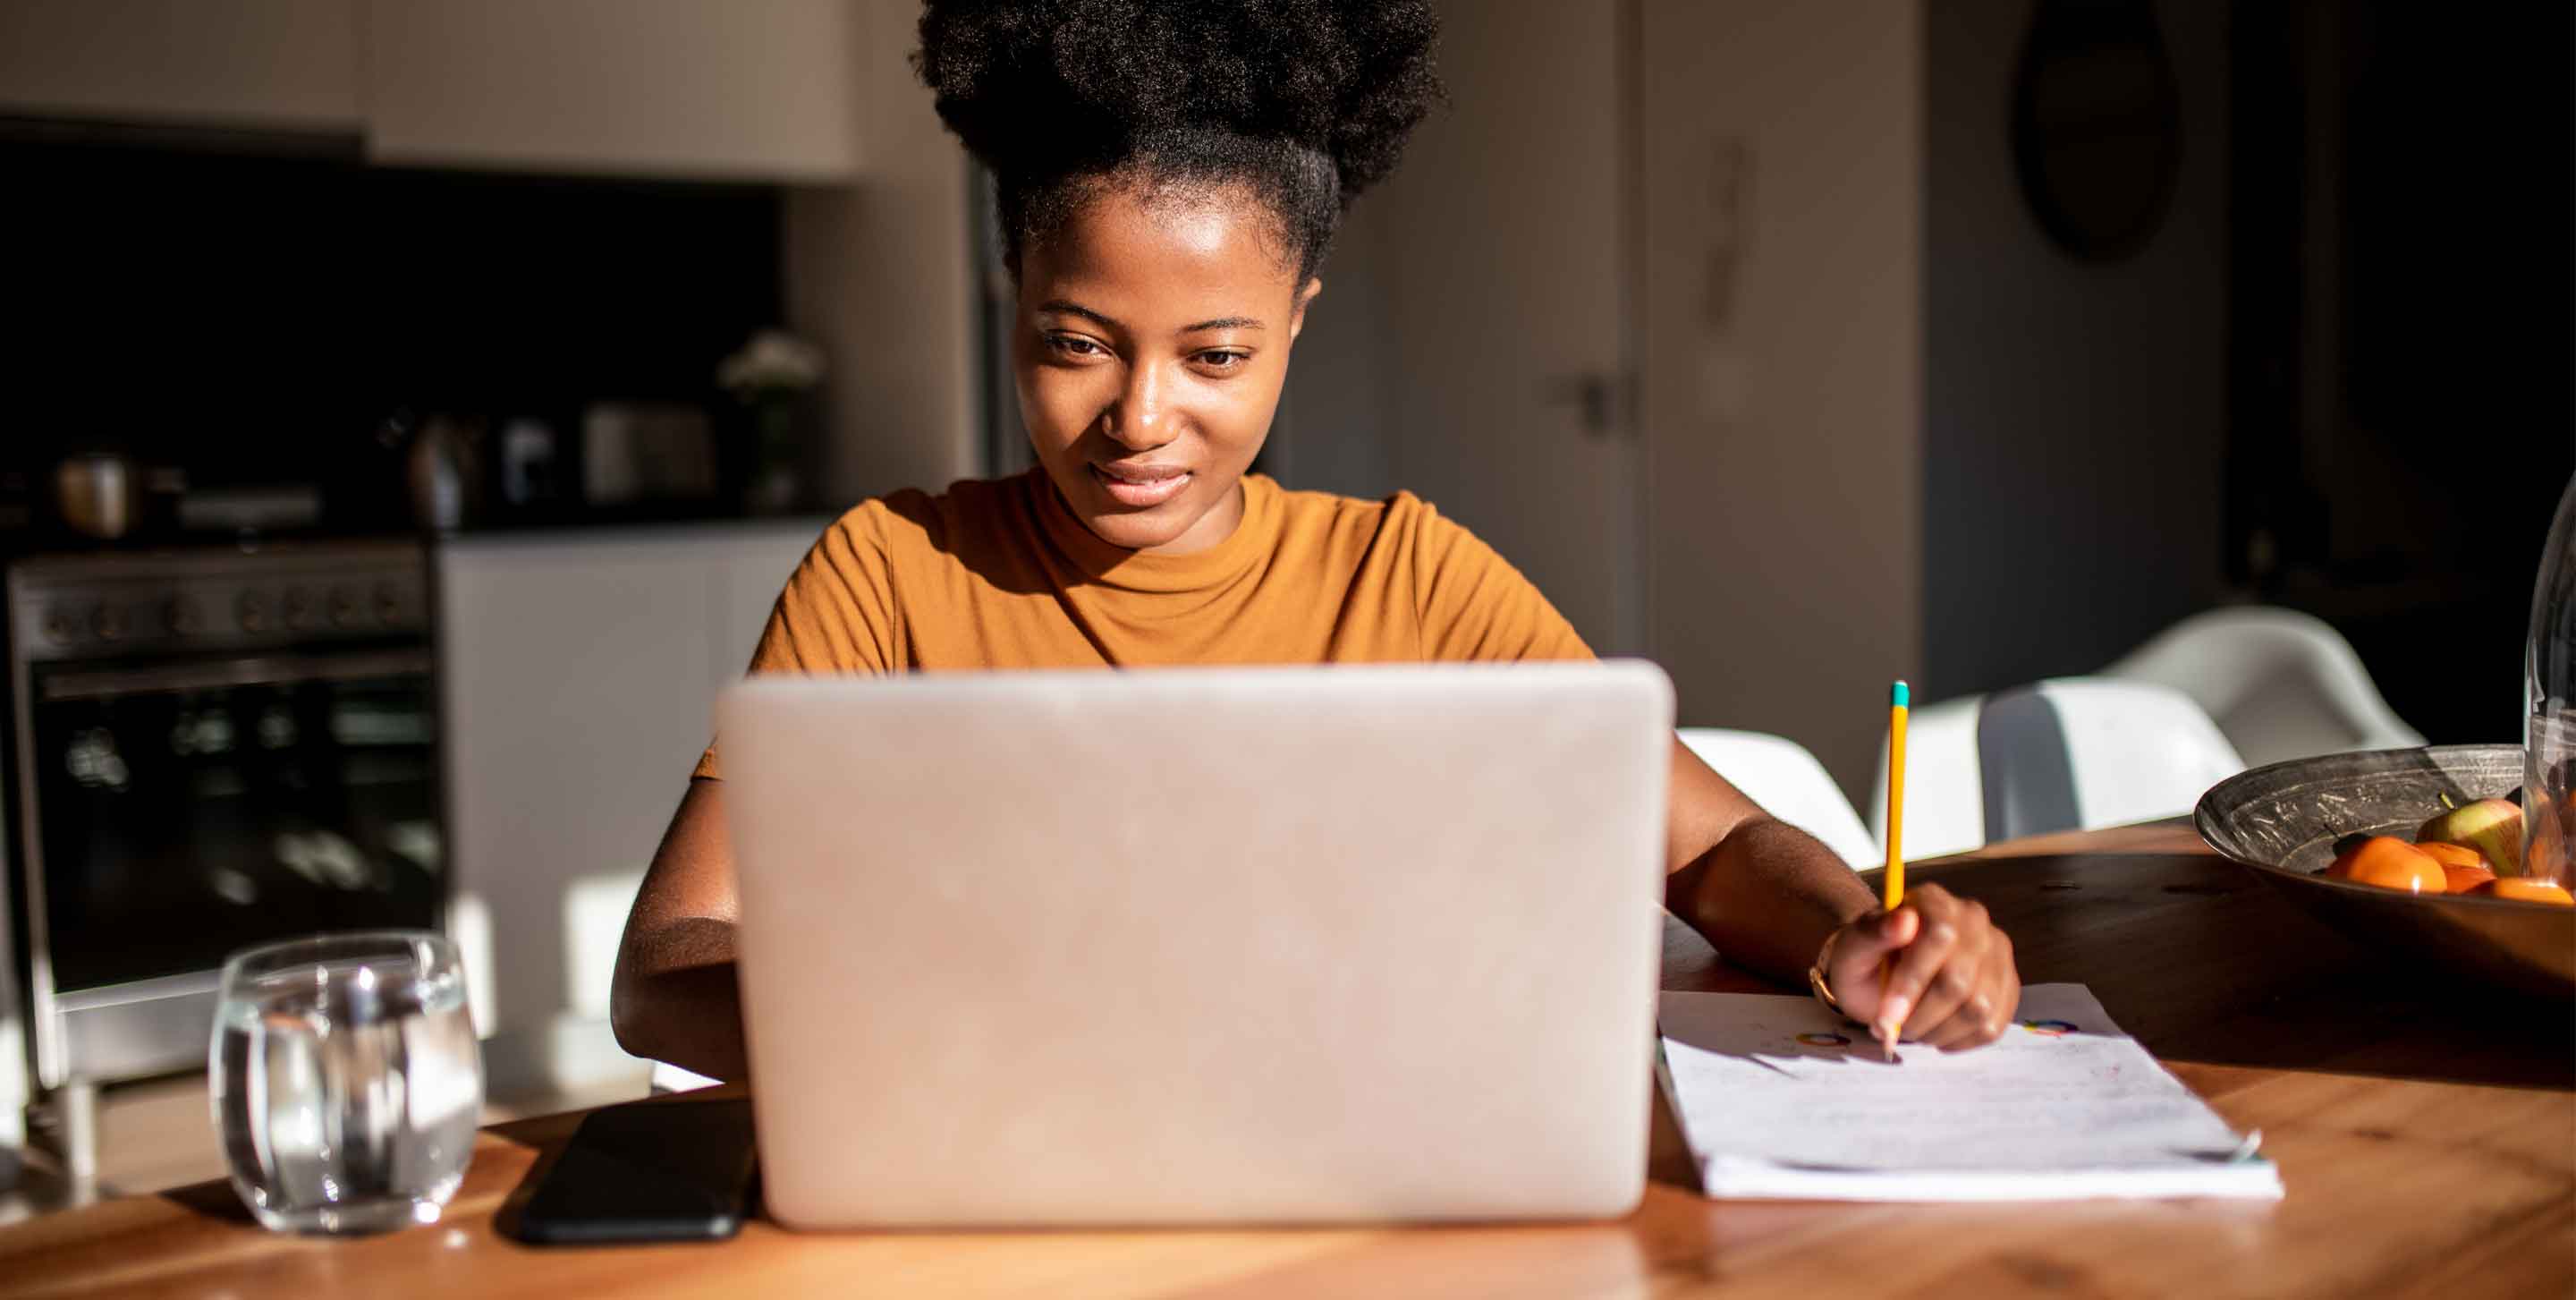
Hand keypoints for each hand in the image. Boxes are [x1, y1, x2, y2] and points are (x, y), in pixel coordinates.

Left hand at [1821, 883, 2020, 1051]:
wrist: (1883, 977)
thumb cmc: (1866, 960)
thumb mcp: (1853, 948)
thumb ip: (1871, 934)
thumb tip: (1903, 921)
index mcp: (1934, 901)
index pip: (1939, 936)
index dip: (1913, 981)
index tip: (1886, 1015)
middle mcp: (1974, 920)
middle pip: (1959, 980)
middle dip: (1920, 1015)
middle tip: (1890, 1028)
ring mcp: (1997, 953)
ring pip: (1979, 1009)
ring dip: (1937, 1031)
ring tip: (1911, 1028)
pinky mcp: (2008, 986)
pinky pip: (1991, 1027)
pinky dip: (1957, 1040)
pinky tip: (1934, 1033)